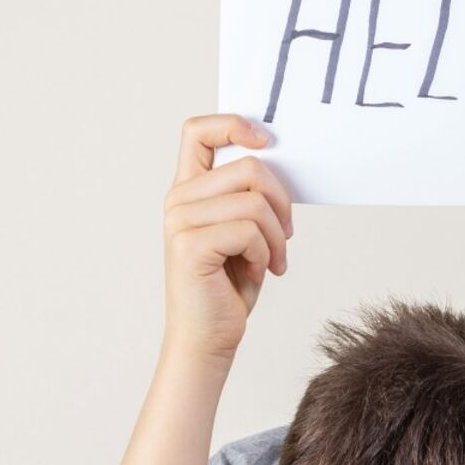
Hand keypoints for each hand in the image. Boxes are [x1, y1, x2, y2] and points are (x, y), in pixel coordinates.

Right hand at [162, 114, 291, 362]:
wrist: (208, 339)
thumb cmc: (227, 286)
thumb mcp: (242, 231)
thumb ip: (247, 194)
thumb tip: (273, 159)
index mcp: (188, 190)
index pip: (198, 131)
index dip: (233, 124)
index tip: (266, 141)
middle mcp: (178, 200)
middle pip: (248, 167)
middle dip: (280, 201)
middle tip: (286, 233)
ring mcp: (180, 221)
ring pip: (254, 201)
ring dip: (276, 234)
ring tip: (274, 259)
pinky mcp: (190, 245)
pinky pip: (249, 230)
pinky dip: (265, 252)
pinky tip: (259, 271)